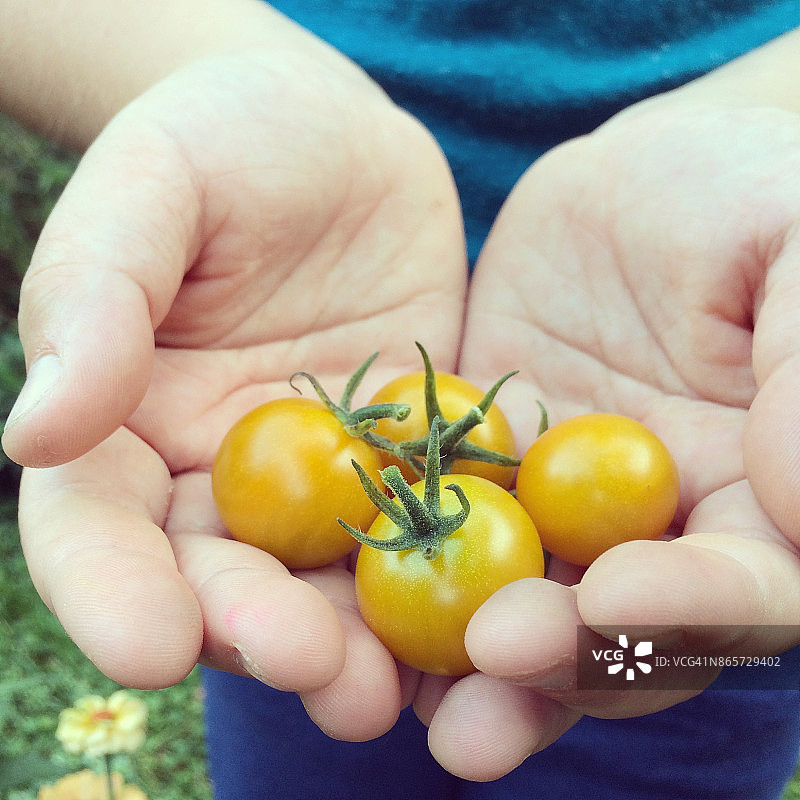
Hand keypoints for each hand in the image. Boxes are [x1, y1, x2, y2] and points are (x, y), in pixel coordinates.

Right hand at [2, 49, 465, 740]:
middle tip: (306, 665)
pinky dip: (440, 584)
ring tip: (379, 691)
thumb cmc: (225, 141)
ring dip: (351, 646)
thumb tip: (32, 431)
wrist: (335, 141)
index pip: (98, 525)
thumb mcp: (153, 187)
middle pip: (219, 579)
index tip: (147, 648)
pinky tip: (473, 620)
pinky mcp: (407, 463)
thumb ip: (92, 297)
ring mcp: (322, 481)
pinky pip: (422, 531)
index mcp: (129, 424)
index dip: (111, 592)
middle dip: (254, 632)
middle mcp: (222, 474)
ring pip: (323, 584)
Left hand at [421, 104, 799, 778]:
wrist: (642, 176)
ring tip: (432, 711)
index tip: (618, 597)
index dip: (689, 605)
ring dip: (479, 667)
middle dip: (562, 659)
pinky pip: (439, 532)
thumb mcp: (793, 246)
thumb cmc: (747, 191)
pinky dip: (406, 577)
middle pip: (620, 629)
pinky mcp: (476, 470)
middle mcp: (655, 525)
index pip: (739, 584)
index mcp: (754, 496)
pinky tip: (356, 611)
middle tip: (495, 662)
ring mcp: (557, 506)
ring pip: (525, 605)